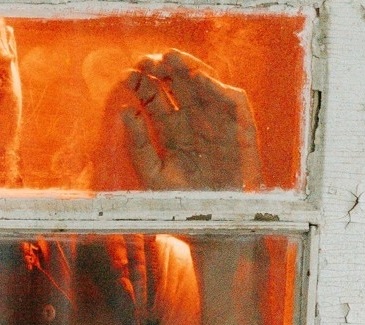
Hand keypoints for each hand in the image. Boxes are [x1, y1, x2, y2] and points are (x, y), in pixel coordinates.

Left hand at [118, 50, 262, 190]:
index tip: (127, 75)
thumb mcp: (152, 174)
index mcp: (171, 131)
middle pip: (179, 88)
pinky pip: (233, 104)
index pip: (155, 101)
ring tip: (171, 58)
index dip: (142, 86)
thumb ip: (139, 145)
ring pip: (205, 89)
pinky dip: (219, 90)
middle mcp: (194, 123)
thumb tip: (124, 111)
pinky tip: (201, 79)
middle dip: (164, 71)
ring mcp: (217, 124)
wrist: (211, 226)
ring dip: (190, 71)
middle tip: (147, 59)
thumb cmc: (180, 204)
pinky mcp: (240, 130)